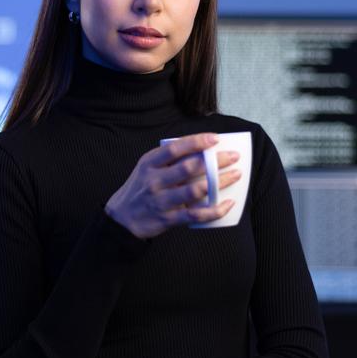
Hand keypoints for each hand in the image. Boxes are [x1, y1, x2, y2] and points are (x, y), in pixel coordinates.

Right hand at [105, 133, 242, 238]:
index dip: (196, 142)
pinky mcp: (167, 219)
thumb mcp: (146, 168)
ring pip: (195, 190)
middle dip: (215, 161)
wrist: (121, 218)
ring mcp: (161, 201)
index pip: (174, 149)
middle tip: (234, 156)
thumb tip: (201, 149)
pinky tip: (228, 204)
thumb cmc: (140, 189)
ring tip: (235, 175)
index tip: (215, 138)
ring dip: (219, 182)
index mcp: (149, 163)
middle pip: (189, 168)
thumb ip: (167, 159)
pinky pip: (196, 215)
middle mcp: (154, 181)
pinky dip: (215, 210)